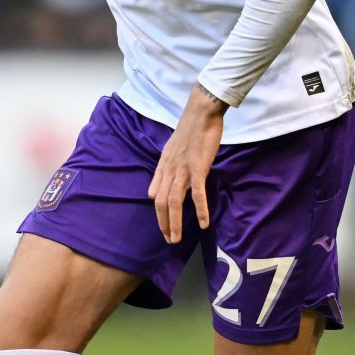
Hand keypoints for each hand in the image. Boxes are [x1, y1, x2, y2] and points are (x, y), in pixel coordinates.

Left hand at [149, 85, 229, 242]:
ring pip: (174, 201)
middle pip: (162, 202)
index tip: (163, 227)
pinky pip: (197, 193)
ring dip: (175, 222)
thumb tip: (152, 191)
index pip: (156, 195)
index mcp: (163, 167)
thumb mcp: (169, 151)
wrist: (200, 114)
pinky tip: (202, 223)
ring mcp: (183, 170)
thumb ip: (162, 171)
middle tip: (169, 240)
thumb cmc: (189, 131)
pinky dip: (199, 209)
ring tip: (177, 238)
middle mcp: (169, 170)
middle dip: (164, 223)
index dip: (158, 213)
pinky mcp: (198, 168)